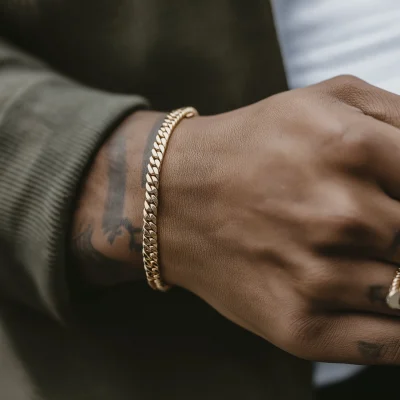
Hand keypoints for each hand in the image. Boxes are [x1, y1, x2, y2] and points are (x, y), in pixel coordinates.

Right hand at [159, 75, 399, 364]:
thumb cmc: (253, 146)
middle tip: (374, 230)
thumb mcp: (325, 99)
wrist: (176, 197)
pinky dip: (397, 334)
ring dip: (397, 278)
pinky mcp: (297, 325)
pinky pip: (386, 345)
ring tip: (361, 256)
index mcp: (352, 147)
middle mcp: (340, 216)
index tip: (397, 206)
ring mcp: (317, 277)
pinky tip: (376, 303)